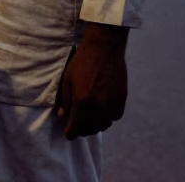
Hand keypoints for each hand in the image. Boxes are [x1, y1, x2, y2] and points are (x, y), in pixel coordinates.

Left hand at [56, 22, 128, 139]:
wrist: (104, 49)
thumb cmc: (82, 62)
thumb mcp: (67, 79)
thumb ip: (66, 100)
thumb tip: (62, 115)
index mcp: (82, 101)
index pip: (76, 126)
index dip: (71, 133)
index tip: (68, 135)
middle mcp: (98, 106)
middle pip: (91, 129)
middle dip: (82, 131)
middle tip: (77, 128)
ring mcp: (111, 103)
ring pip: (104, 125)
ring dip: (95, 126)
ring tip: (89, 122)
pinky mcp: (121, 99)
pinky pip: (115, 117)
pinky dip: (108, 118)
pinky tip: (102, 113)